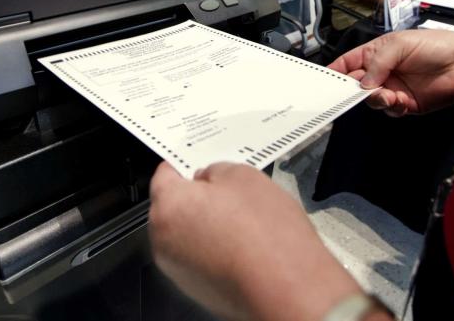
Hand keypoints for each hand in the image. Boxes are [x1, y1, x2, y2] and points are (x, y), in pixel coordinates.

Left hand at [149, 162, 365, 320]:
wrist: (288, 289)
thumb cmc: (266, 233)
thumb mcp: (244, 177)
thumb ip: (216, 171)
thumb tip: (208, 179)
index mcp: (168, 208)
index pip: (164, 175)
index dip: (183, 165)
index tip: (197, 162)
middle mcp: (164, 242)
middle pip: (173, 207)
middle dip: (196, 197)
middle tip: (228, 191)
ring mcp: (179, 270)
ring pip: (187, 234)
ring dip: (206, 224)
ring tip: (243, 219)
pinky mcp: (198, 289)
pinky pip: (200, 257)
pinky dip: (215, 248)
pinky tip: (244, 243)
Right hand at [328, 30, 453, 115]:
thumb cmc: (435, 46)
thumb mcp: (399, 45)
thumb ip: (377, 63)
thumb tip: (363, 83)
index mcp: (376, 53)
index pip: (348, 63)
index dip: (336, 72)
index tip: (326, 81)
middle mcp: (382, 71)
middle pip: (356, 85)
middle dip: (354, 89)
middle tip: (357, 91)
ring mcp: (393, 87)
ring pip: (371, 100)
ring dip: (376, 99)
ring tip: (388, 94)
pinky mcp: (405, 103)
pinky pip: (389, 109)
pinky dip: (391, 107)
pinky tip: (400, 100)